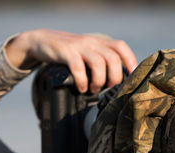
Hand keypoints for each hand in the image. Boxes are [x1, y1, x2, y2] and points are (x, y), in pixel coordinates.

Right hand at [5, 29, 137, 92]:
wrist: (42, 41)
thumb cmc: (68, 52)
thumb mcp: (87, 52)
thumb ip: (101, 61)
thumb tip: (117, 81)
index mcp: (99, 43)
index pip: (120, 47)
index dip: (130, 60)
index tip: (131, 77)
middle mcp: (92, 43)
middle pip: (113, 59)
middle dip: (114, 77)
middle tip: (108, 88)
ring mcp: (79, 47)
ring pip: (99, 63)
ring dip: (99, 81)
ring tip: (94, 89)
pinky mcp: (66, 52)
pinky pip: (78, 68)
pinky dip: (82, 81)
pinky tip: (81, 88)